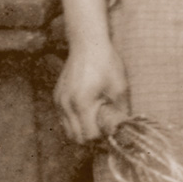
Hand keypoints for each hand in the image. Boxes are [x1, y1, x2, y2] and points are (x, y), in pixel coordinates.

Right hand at [54, 0, 128, 144]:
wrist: (88, 44)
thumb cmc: (106, 63)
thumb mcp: (120, 88)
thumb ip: (121, 111)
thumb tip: (125, 130)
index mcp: (81, 103)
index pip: (89, 136)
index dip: (102, 137)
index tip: (111, 130)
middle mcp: (66, 104)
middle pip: (76, 138)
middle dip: (91, 137)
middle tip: (105, 128)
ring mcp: (59, 101)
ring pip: (67, 130)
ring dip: (81, 130)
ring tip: (96, 119)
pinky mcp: (57, 96)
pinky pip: (64, 118)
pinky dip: (75, 121)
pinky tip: (88, 111)